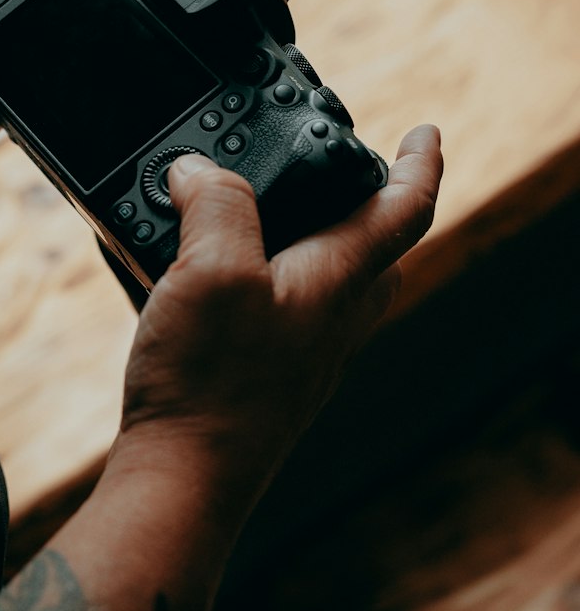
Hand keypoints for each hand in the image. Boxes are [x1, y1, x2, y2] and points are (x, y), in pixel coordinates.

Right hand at [112, 124, 442, 503]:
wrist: (183, 478)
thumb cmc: (210, 383)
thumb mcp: (213, 270)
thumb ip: (215, 205)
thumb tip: (197, 169)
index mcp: (336, 281)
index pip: (403, 210)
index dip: (419, 163)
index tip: (426, 131)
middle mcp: (331, 318)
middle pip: (379, 252)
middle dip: (373, 207)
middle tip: (347, 175)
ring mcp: (302, 352)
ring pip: (333, 283)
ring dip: (317, 240)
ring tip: (266, 212)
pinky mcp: (266, 373)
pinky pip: (286, 310)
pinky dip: (267, 276)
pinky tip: (213, 276)